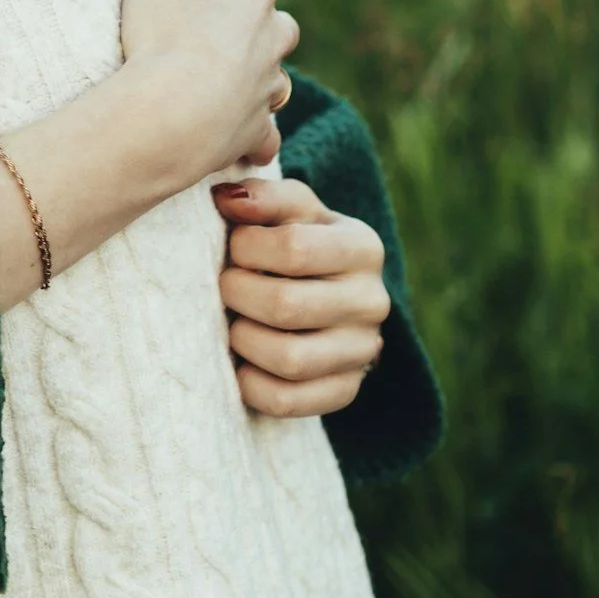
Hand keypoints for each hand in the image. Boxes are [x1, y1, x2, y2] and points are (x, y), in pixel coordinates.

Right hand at [0, 0, 298, 307]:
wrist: (174, 108)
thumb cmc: (164, 28)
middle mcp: (273, 35)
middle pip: (277, 26)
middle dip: (255, 30)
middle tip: (211, 36)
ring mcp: (268, 85)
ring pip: (275, 80)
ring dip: (255, 81)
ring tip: (218, 87)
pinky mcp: (255, 129)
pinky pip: (263, 135)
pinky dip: (252, 136)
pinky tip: (232, 137)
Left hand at [213, 178, 389, 416]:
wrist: (324, 292)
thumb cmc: (297, 240)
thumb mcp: (289, 210)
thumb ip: (261, 197)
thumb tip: (226, 199)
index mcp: (363, 246)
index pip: (294, 248)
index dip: (246, 246)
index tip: (235, 246)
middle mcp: (373, 301)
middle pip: (286, 306)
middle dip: (238, 294)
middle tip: (226, 285)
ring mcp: (362, 351)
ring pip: (289, 359)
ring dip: (243, 339)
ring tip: (234, 321)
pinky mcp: (345, 391)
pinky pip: (288, 401)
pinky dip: (251, 384)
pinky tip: (242, 362)